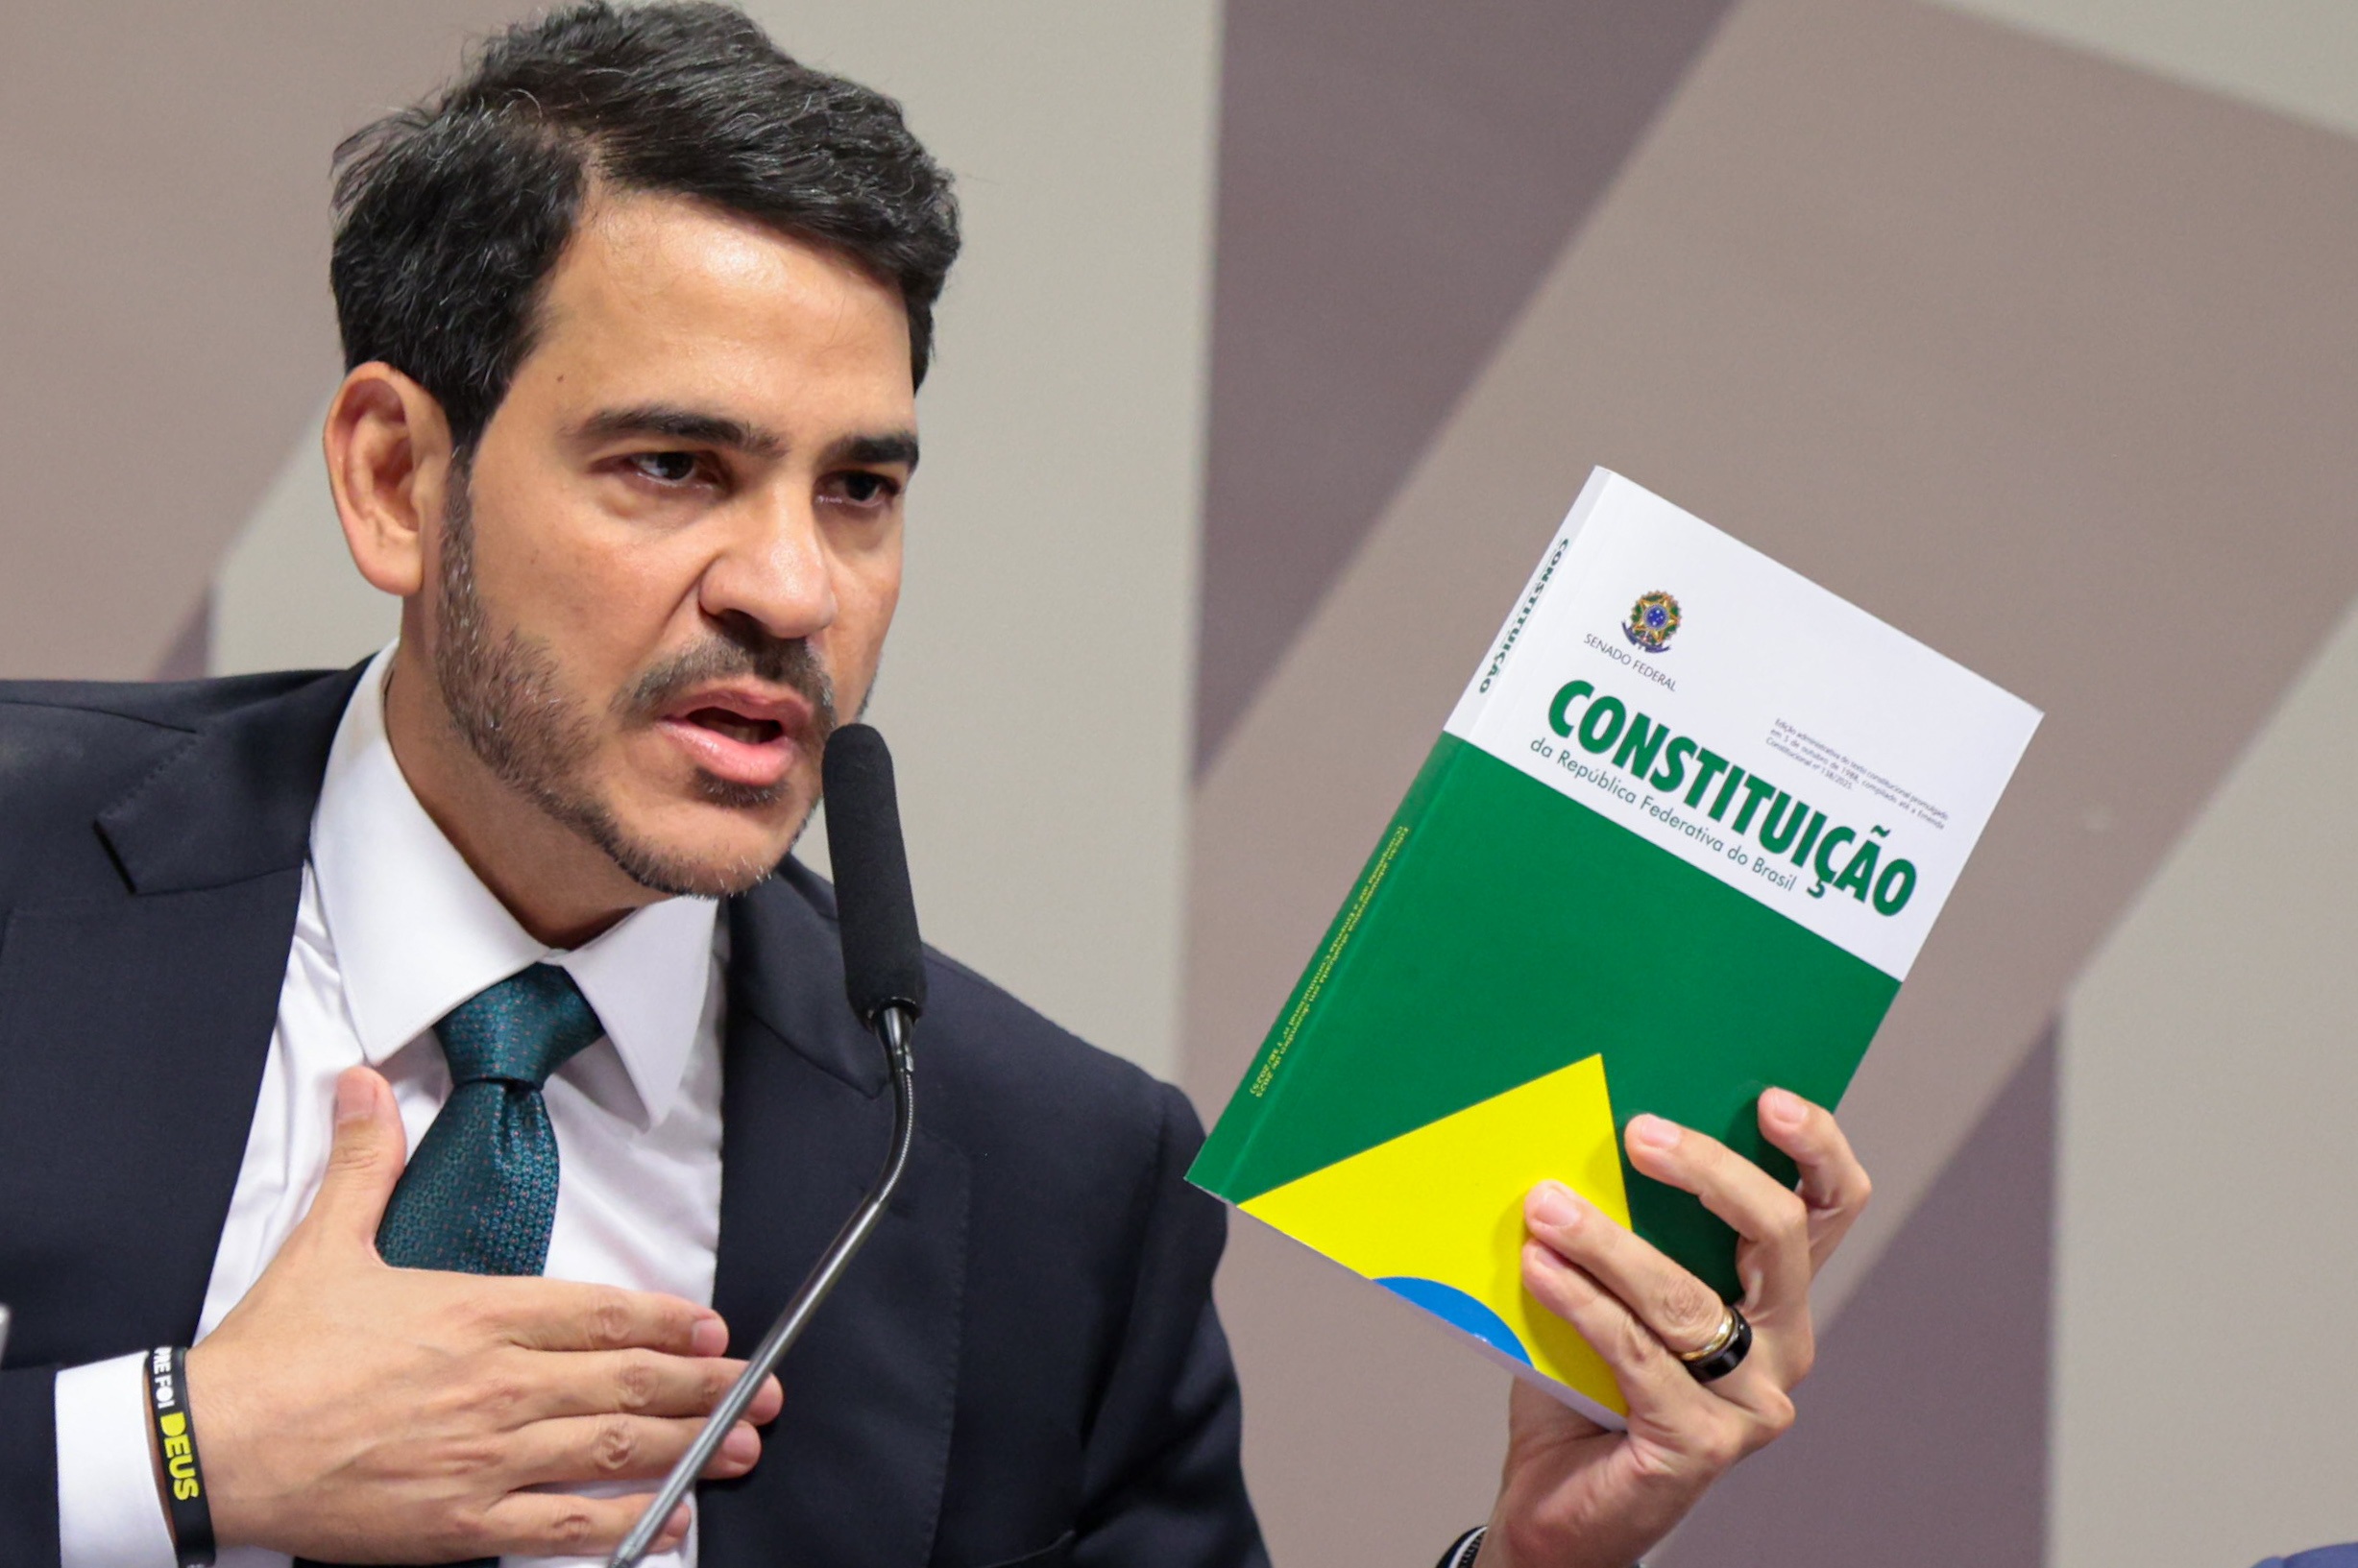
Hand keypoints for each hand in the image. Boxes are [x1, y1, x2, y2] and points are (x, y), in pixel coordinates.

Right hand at [185, 1066, 783, 1560]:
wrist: (212, 1447)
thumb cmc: (272, 1354)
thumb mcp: (326, 1243)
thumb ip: (366, 1163)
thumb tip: (365, 1083)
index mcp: (477, 1314)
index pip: (600, 1313)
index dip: (668, 1322)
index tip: (715, 1330)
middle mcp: (497, 1383)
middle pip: (627, 1382)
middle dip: (706, 1388)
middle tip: (761, 1393)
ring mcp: (486, 1455)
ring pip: (612, 1448)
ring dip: (689, 1447)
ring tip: (741, 1448)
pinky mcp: (463, 1521)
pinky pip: (564, 1525)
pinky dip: (627, 1523)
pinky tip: (671, 1519)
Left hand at [1475, 1088, 1870, 1567]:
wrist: (1557, 1504)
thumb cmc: (1584, 1385)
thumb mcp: (1611, 1288)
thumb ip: (1621, 1226)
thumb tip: (1580, 1137)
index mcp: (1773, 1296)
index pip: (1827, 1208)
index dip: (1814, 1148)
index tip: (1767, 1099)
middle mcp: (1781, 1346)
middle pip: (1776, 1237)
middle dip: (1710, 1172)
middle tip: (1638, 1133)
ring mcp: (1749, 1402)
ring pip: (1691, 1299)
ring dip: (1610, 1243)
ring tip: (1548, 1207)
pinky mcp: (1701, 1443)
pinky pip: (1638, 1355)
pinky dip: (1583, 1304)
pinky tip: (1539, 1270)